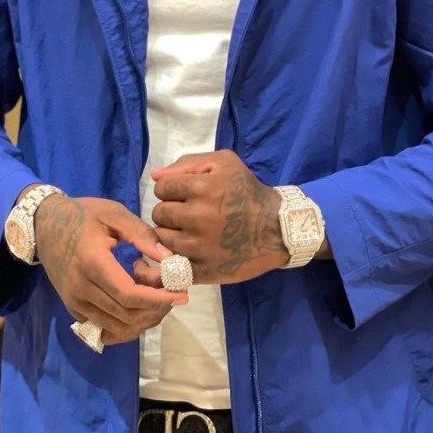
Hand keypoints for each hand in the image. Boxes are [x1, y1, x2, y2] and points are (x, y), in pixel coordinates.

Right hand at [33, 193, 185, 345]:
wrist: (44, 225)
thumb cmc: (82, 215)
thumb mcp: (113, 213)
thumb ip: (141, 234)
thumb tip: (168, 257)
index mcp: (91, 262)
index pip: (128, 294)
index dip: (157, 299)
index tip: (181, 294)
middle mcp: (80, 288)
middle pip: (126, 314)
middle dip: (156, 308)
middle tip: (174, 293)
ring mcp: (74, 301)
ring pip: (117, 325)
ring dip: (143, 317)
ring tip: (156, 293)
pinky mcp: (73, 308)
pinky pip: (105, 325)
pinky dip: (127, 320)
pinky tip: (137, 299)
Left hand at [135, 150, 288, 285]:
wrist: (276, 228)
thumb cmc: (247, 191)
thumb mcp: (224, 163)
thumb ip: (188, 163)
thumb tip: (156, 176)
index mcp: (202, 188)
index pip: (161, 188)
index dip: (171, 189)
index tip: (186, 195)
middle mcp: (198, 217)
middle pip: (159, 213)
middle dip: (170, 211)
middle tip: (189, 213)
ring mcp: (199, 246)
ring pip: (162, 238)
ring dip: (172, 233)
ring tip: (191, 231)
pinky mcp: (203, 269)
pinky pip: (171, 264)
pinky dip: (175, 257)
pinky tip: (189, 250)